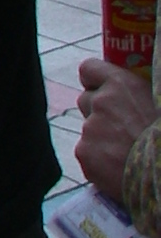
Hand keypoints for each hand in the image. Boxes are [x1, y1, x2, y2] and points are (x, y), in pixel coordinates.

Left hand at [77, 57, 155, 204]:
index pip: (89, 68)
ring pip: (88, 130)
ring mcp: (89, 128)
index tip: (102, 89)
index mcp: (121, 85)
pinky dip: (99, 161)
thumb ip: (138, 94)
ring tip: (126, 153)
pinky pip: (87, 153)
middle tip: (121, 128)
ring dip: (101, 138)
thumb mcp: (157, 102)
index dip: (95, 80)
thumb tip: (131, 95)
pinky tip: (119, 169)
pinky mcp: (84, 153)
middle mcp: (100, 102)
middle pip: (86, 100)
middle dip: (98, 111)